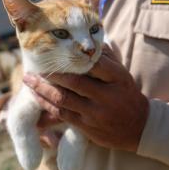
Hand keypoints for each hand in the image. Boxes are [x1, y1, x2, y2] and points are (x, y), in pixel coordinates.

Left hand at [23, 46, 149, 151]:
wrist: (139, 127)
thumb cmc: (127, 95)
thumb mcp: (123, 75)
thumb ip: (107, 58)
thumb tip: (88, 42)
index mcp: (118, 78)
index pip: (94, 63)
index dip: (75, 57)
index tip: (58, 51)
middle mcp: (107, 96)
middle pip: (74, 81)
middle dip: (52, 73)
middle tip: (36, 64)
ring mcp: (96, 113)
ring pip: (63, 99)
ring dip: (42, 88)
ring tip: (28, 79)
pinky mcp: (87, 127)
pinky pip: (62, 114)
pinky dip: (47, 104)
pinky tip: (37, 96)